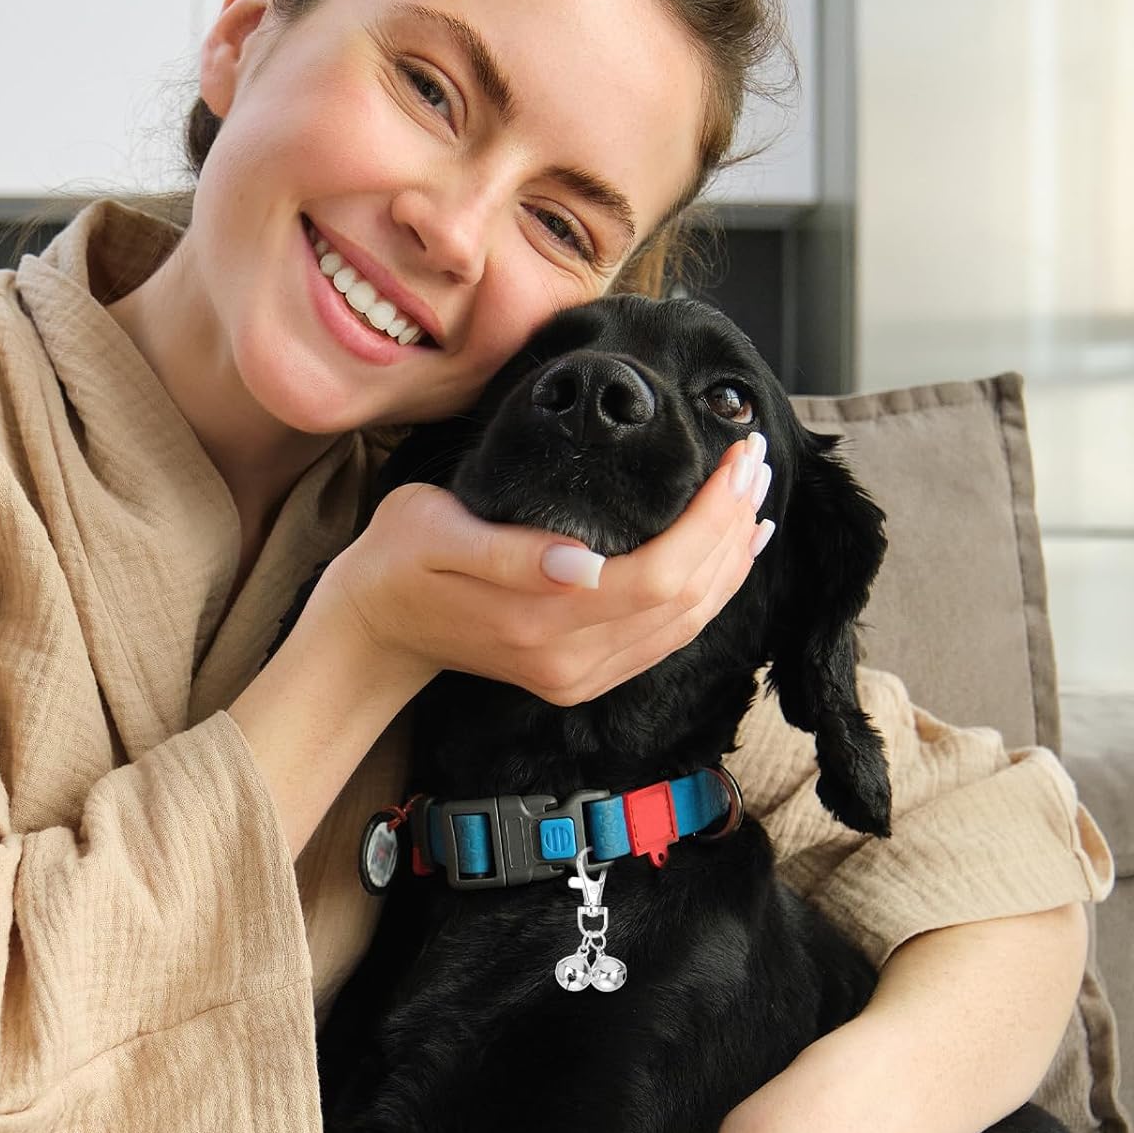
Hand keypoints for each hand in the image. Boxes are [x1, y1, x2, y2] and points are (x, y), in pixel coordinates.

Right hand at [319, 435, 771, 705]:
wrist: (375, 627)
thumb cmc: (401, 560)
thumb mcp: (435, 535)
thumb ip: (510, 554)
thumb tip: (584, 564)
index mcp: (539, 622)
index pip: (660, 573)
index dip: (712, 516)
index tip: (736, 454)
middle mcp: (570, 662)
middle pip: (687, 599)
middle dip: (733, 527)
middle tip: (757, 457)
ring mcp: (580, 676)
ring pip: (688, 624)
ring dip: (733, 561)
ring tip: (758, 499)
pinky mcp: (583, 678)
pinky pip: (668, 639)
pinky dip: (710, 595)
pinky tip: (729, 556)